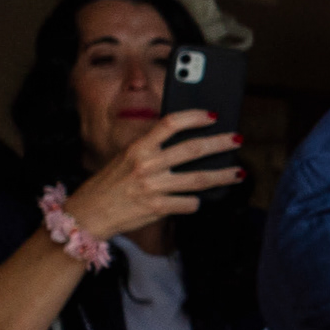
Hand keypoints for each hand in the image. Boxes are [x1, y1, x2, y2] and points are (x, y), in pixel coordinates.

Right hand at [63, 112, 246, 245]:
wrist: (90, 213)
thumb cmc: (110, 184)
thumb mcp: (125, 157)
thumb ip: (150, 148)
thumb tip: (182, 139)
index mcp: (138, 147)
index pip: (170, 123)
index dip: (194, 116)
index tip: (212, 115)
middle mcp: (147, 165)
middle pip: (193, 149)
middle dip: (220, 143)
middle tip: (237, 140)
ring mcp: (154, 187)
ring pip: (199, 179)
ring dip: (223, 175)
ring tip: (238, 172)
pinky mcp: (158, 208)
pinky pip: (188, 203)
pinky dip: (196, 202)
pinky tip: (199, 200)